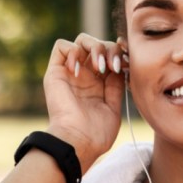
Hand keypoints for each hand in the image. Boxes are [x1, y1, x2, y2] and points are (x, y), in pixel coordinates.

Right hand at [43, 33, 127, 170]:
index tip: (127, 63)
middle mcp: (84, 75)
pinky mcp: (55, 72)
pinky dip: (74, 51)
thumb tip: (120, 66)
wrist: (79, 142)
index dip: (119, 53)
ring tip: (100, 67)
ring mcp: (70, 73)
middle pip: (98, 44)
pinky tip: (80, 70)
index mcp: (98, 84)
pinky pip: (62, 46)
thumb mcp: (113, 106)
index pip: (109, 55)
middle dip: (110, 49)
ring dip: (96, 48)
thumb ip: (115, 85)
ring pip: (82, 41)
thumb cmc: (97, 133)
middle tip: (114, 66)